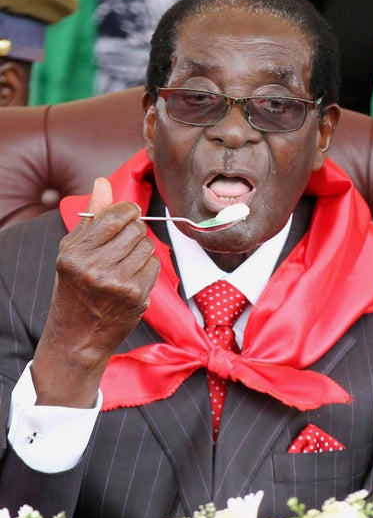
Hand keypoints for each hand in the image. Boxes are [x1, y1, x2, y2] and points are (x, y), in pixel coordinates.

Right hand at [31, 178, 159, 406]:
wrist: (77, 335)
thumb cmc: (75, 287)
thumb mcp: (73, 251)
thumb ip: (92, 216)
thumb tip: (102, 182)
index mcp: (75, 253)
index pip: (115, 216)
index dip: (128, 211)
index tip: (128, 214)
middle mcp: (95, 268)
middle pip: (135, 230)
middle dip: (133, 232)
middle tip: (121, 246)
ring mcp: (118, 284)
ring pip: (147, 247)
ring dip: (141, 251)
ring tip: (123, 265)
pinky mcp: (137, 296)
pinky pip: (154, 265)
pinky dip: (147, 268)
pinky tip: (131, 279)